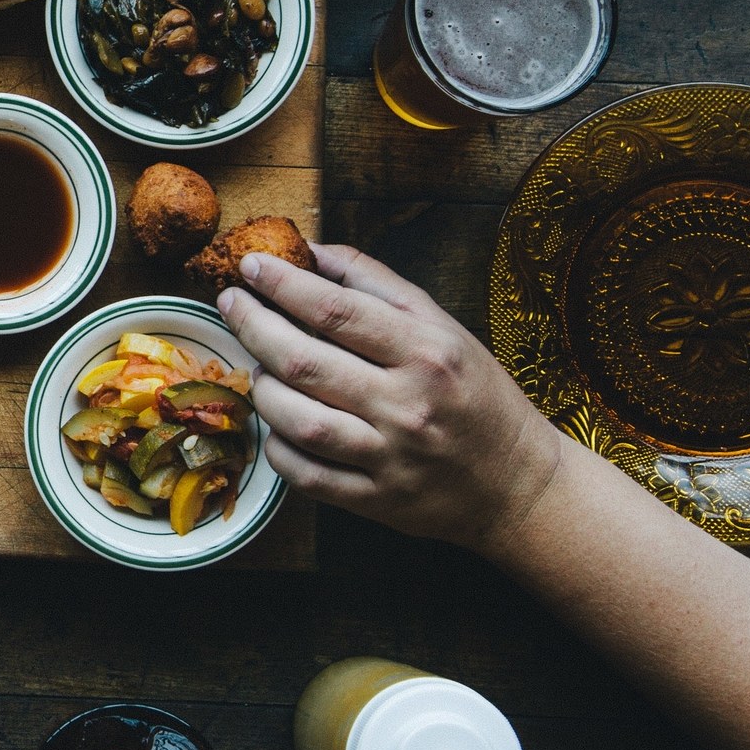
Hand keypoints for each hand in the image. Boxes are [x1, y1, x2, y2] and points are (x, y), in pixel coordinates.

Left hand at [216, 243, 564, 553]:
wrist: (518, 483)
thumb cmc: (474, 393)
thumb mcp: (442, 325)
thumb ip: (376, 283)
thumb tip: (312, 249)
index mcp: (427, 353)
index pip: (336, 309)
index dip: (282, 284)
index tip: (250, 266)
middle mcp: (408, 404)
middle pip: (305, 362)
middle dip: (253, 326)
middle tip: (232, 304)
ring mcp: (391, 458)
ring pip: (298, 420)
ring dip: (264, 389)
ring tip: (257, 367)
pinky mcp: (377, 501)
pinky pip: (305, 475)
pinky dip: (278, 447)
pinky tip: (275, 423)